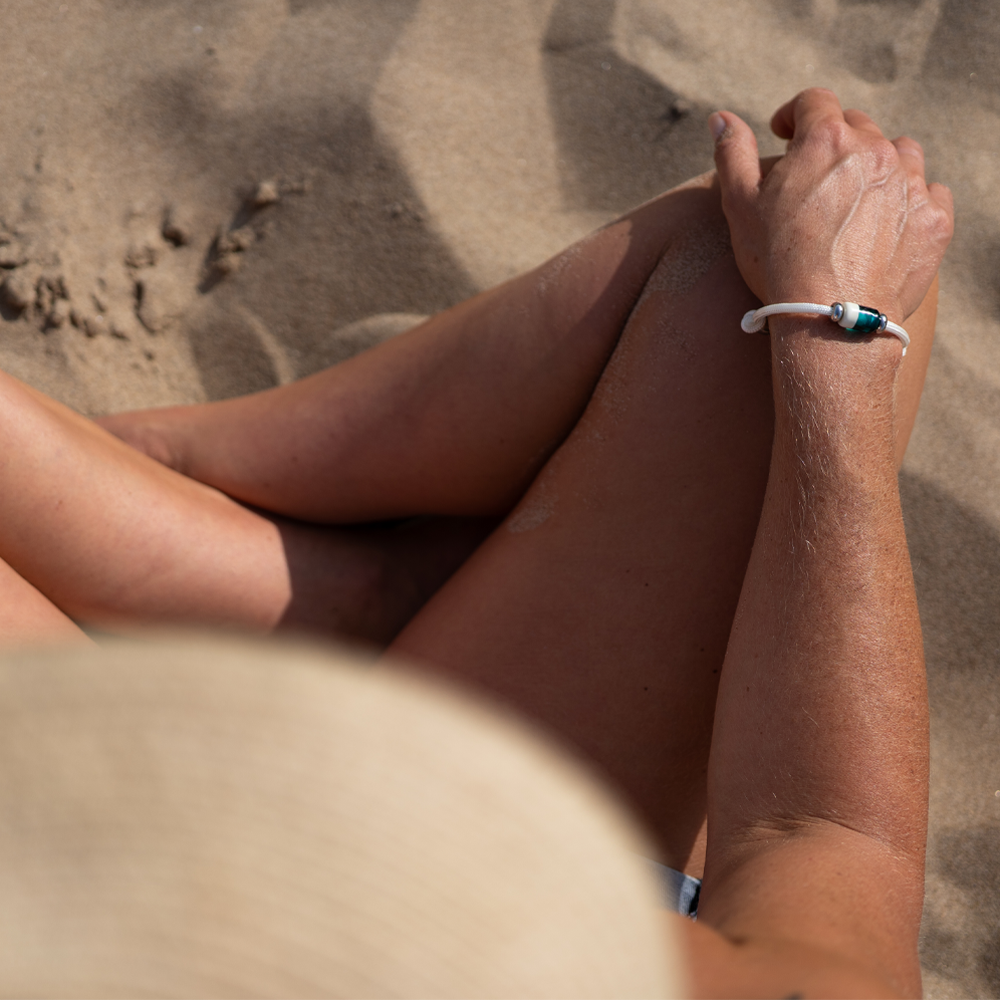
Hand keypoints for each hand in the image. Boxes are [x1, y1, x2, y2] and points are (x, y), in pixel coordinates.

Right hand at [709, 89, 952, 324]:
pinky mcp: (932, 219)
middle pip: (858, 126)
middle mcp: (875, 151)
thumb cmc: (776, 261)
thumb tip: (720, 119)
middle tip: (815, 175)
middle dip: (834, 142)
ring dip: (878, 164)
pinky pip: (930, 192)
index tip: (782, 134)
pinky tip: (889, 221)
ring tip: (856, 196)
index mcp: (825, 141)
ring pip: (899, 152)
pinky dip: (911, 198)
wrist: (831, 317)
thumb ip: (733, 154)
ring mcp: (910, 183)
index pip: (814, 102)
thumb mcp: (740, 206)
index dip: (794, 114)